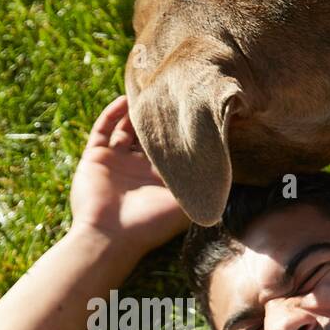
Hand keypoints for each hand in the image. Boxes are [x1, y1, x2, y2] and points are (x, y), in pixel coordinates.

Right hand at [70, 95, 190, 253]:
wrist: (109, 238)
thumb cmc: (149, 225)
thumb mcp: (185, 205)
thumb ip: (203, 186)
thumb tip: (233, 171)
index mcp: (158, 179)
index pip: (171, 146)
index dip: (179, 129)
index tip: (193, 110)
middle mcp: (137, 168)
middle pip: (148, 133)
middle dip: (158, 115)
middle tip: (171, 92)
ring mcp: (115, 161)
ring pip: (124, 127)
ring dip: (135, 110)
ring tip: (150, 91)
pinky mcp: (95, 157)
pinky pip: (102, 129)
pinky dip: (112, 113)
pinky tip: (124, 99)